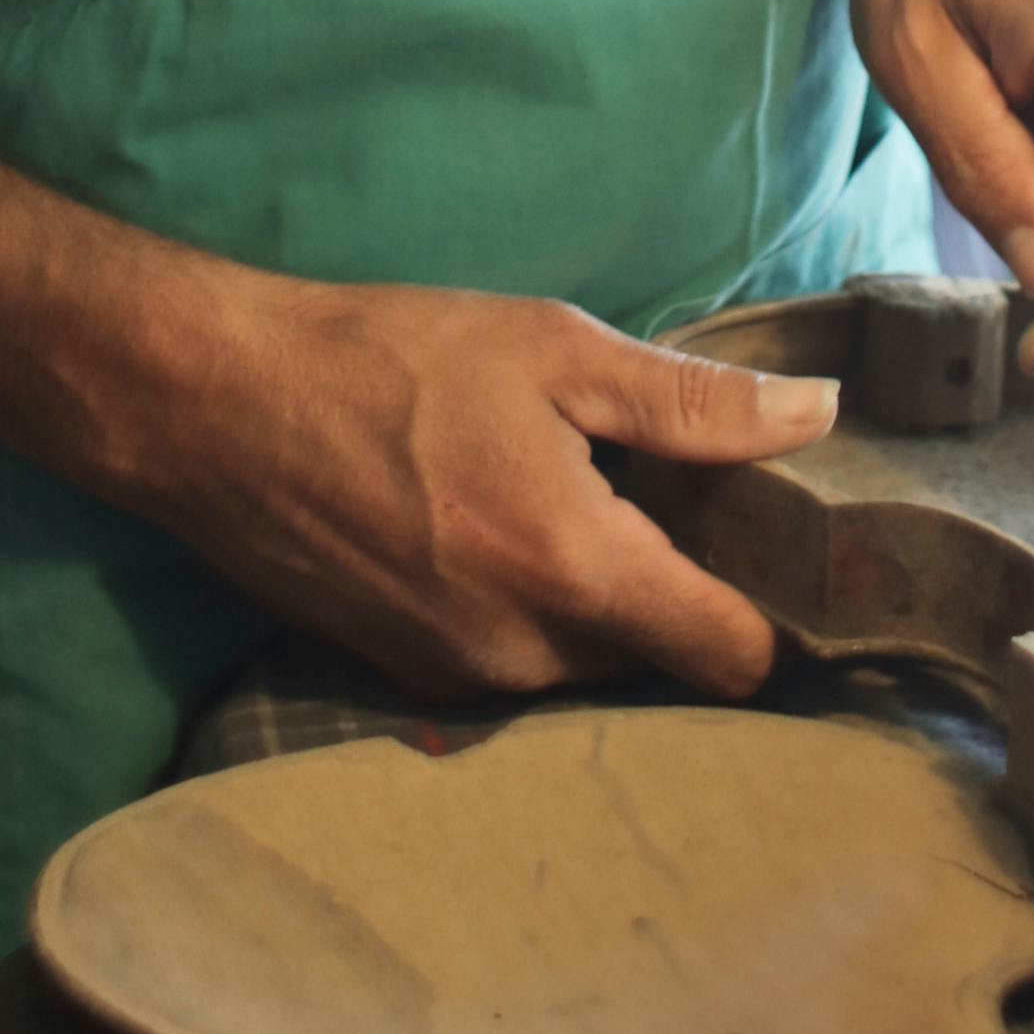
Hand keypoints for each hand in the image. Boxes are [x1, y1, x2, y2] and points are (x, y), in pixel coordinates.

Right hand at [94, 261, 835, 704]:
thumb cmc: (388, 362)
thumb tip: (818, 414)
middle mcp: (525, 657)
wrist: (214, 409)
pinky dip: (535, 612)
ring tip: (582, 502)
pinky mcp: (408, 678)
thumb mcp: (552, 351)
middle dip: (685, 594)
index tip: (783, 551)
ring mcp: (459, 682)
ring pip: (589, 667)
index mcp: (576, 574)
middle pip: (664, 664)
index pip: (733, 660)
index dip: (777, 613)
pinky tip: (503, 527)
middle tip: (681, 500)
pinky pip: (518, 664)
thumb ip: (692, 402)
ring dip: (605, 605)